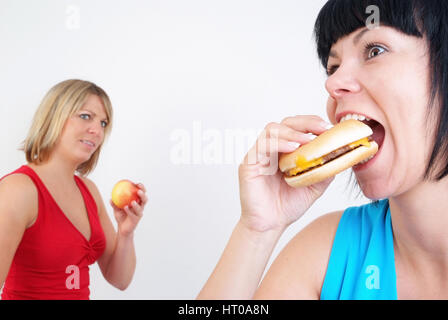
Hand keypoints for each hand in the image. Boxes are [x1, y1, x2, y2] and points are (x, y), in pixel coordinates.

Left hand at [110, 183, 147, 236]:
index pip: (141, 193)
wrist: (122, 228)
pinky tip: (125, 207)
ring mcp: (139, 213)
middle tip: (138, 191)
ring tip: (132, 201)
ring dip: (137, 204)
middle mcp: (140, 207)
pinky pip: (133, 214)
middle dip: (143, 194)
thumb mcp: (116, 209)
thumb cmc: (121, 216)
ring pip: (140, 208)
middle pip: (145, 199)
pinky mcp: (136, 219)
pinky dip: (129, 210)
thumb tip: (110, 198)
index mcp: (137, 202)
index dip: (141, 188)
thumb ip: (114, 204)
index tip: (137, 183)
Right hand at [238, 115, 334, 231]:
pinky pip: (262, 146)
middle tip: (322, 128)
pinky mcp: (249, 163)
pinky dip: (278, 143)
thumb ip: (324, 168)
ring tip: (307, 140)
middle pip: (285, 123)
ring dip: (292, 132)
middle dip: (306, 122)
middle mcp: (271, 148)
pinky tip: (293, 148)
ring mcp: (258, 154)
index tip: (329, 128)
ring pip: (272, 130)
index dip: (312, 123)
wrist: (271, 224)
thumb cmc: (287, 205)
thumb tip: (341, 154)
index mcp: (285, 151)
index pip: (297, 127)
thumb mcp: (314, 185)